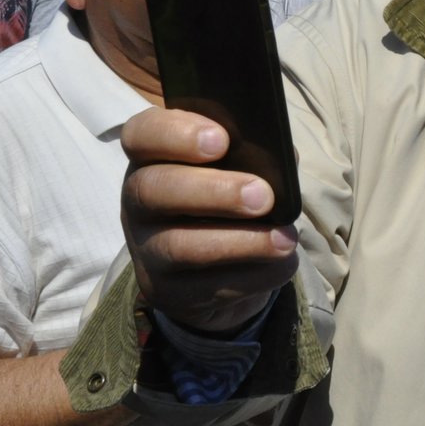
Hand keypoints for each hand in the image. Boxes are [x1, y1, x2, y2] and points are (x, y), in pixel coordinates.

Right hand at [120, 108, 298, 333]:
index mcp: (153, 156)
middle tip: (263, 196)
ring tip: (285, 239)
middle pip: (154, 190)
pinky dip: (255, 274)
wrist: (223, 264)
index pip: (142, 134)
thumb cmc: (232, 194)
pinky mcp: (167, 291)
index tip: (221, 140)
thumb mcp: (239, 166)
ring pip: (180, 246)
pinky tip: (281, 262)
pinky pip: (208, 287)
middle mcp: (139, 201)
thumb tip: (283, 159)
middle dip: (214, 191)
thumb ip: (254, 153)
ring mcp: (147, 250)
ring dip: (240, 241)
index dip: (176, 134)